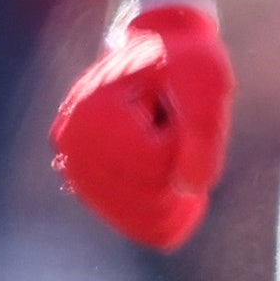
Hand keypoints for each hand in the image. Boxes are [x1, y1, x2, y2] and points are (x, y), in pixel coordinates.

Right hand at [50, 0, 229, 251]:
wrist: (160, 52)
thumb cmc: (185, 61)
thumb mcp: (207, 80)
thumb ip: (204, 131)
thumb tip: (190, 189)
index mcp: (90, 117)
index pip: (156, 165)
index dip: (184, 136)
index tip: (171, 102)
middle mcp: (72, 150)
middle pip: (153, 197)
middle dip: (180, 161)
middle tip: (171, 122)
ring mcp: (80, 176)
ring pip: (153, 220)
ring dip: (176, 183)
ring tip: (166, 143)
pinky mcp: (97, 193)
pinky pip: (148, 228)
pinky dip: (174, 210)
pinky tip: (177, 179)